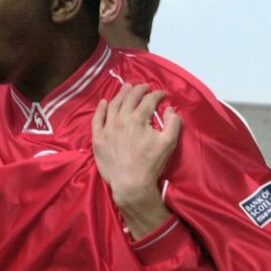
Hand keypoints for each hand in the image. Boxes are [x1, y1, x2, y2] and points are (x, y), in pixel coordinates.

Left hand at [91, 83, 180, 238]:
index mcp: (139, 118)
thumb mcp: (169, 143)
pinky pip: (97, 119)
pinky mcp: (98, 138)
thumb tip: (171, 109)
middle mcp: (121, 119)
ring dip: (121, 94)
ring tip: (126, 88)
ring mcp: (107, 128)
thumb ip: (173, 123)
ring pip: (113, 105)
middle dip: (139, 90)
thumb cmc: (151, 164)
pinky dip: (100, 109)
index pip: (149, 100)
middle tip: (144, 87)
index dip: (157, 95)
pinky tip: (103, 102)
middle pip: (130, 98)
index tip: (162, 94)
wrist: (130, 183)